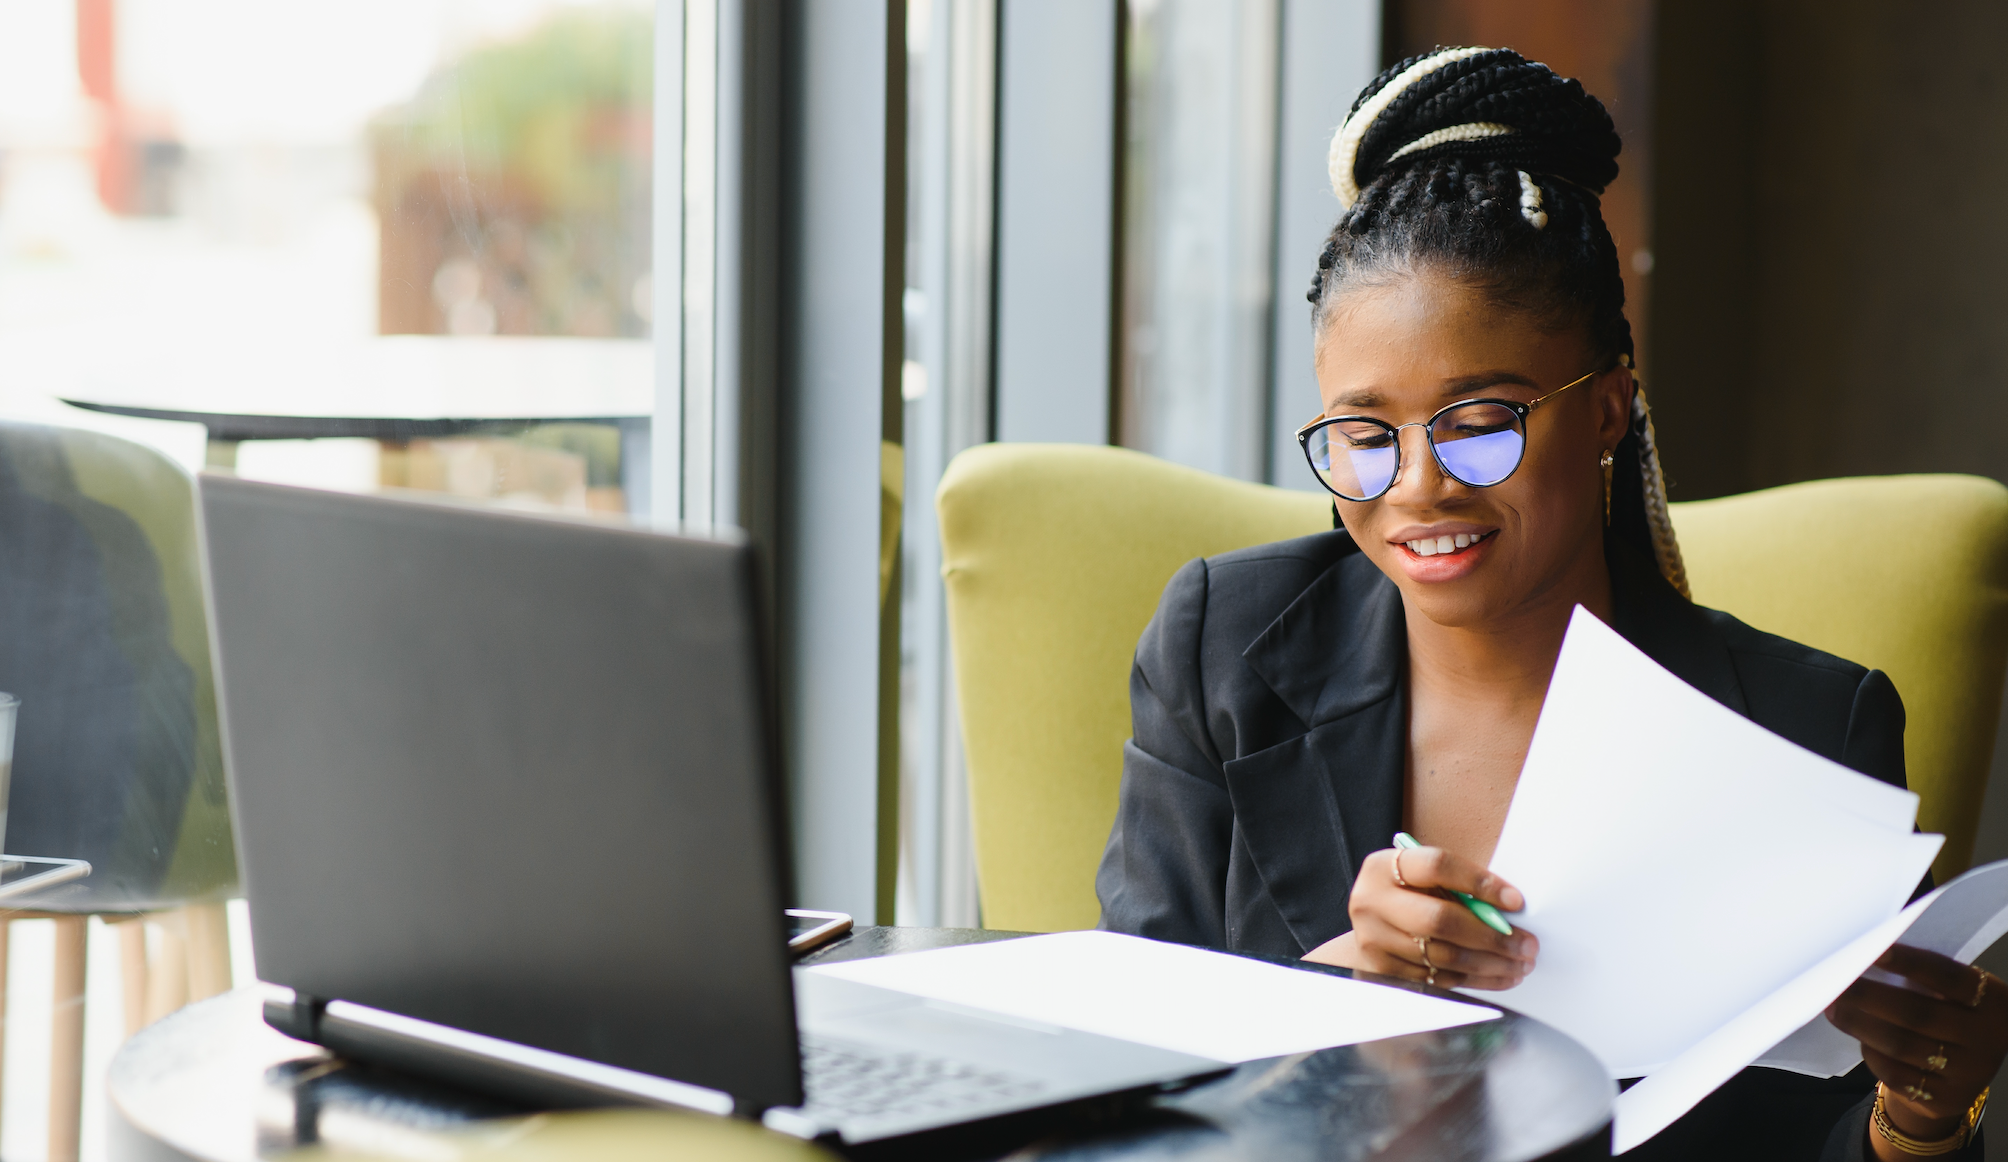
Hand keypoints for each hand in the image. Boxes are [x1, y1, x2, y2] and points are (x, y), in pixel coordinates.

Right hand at [1302, 842, 1534, 989]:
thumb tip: (1509, 908)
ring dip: (1491, 963)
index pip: (1436, 866)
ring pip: (1443, 956)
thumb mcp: (1422, 879)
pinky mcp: (1383, 971)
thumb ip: (1457, 886)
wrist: (1370, 926)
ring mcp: (1374, 940)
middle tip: (1527, 944)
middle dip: (1491, 935)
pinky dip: (1476, 980)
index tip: (1515, 900)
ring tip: (1521, 962)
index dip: (1480, 882)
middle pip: (1439, 919)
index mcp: (1382, 868)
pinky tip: (1501, 975)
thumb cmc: (1408, 896)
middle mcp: (1371, 902)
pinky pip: (1439, 979)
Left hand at [1827, 945, 2007, 1156]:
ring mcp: (1968, 1072)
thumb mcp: (1953, 996)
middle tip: (1832, 982)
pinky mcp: (1947, 1099)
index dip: (1909, 962)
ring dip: (1858, 1024)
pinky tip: (1859, 1039)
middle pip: (1917, 1013)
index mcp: (1991, 1001)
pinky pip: (1897, 1074)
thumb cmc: (1948, 1016)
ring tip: (1832, 1007)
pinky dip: (1872, 1054)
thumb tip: (1862, 956)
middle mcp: (1985, 1037)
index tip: (1873, 950)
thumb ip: (1922, 979)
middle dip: (1868, 996)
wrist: (1964, 1073)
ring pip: (1901, 1046)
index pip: (1947, 976)